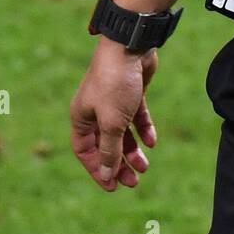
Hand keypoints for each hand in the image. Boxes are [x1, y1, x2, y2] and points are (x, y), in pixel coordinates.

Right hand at [69, 38, 158, 190]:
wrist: (131, 46)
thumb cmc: (115, 83)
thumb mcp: (112, 122)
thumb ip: (109, 150)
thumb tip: (107, 175)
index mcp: (81, 117)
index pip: (85, 151)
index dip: (98, 169)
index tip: (112, 187)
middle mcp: (95, 110)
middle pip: (105, 144)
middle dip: (118, 164)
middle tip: (133, 181)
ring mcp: (114, 101)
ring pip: (122, 133)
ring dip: (132, 150)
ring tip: (145, 166)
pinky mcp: (132, 93)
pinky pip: (136, 117)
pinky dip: (143, 129)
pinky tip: (152, 142)